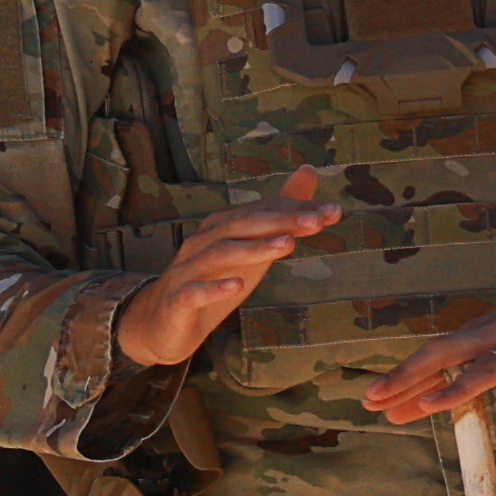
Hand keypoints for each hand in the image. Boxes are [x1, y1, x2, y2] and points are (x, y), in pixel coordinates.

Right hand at [114, 167, 337, 369]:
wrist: (163, 323)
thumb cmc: (211, 280)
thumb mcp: (250, 247)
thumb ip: (277, 215)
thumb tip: (308, 172)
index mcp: (221, 227)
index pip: (261, 211)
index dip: (296, 210)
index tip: (332, 212)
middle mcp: (203, 242)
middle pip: (242, 225)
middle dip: (280, 221)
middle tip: (317, 221)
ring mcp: (188, 270)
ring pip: (221, 254)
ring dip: (254, 249)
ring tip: (287, 246)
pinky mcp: (178, 300)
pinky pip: (194, 291)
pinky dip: (215, 287)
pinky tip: (238, 285)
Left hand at [366, 259, 495, 424]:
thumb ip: (472, 367)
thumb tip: (434, 395)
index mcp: (480, 334)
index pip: (433, 356)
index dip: (402, 376)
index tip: (370, 398)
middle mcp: (495, 334)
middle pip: (446, 355)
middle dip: (408, 377)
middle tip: (375, 399)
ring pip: (488, 365)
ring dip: (457, 386)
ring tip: (428, 405)